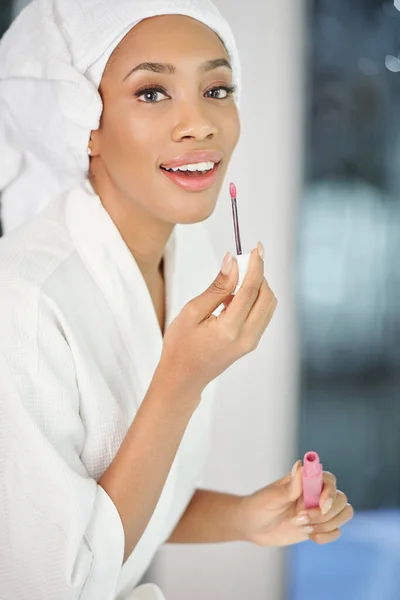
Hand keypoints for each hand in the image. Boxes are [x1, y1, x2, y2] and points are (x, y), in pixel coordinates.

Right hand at [158, 245, 276, 401]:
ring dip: (257, 287)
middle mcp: (246, 337)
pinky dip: (254, 300)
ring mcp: (251, 342)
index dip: (256, 265)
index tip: (257, 247)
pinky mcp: (251, 343)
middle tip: (242, 261)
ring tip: (231, 285)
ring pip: (268, 306)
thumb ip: (216, 287)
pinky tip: (232, 299)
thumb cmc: (180, 346)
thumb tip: (233, 262)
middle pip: (267, 296)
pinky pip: (262, 315)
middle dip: (259, 275)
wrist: (182, 379)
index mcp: (229, 329)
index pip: (251, 289)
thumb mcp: (192, 312)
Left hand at [237, 461, 353, 546]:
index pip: (329, 480)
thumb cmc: (259, 505)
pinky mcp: (318, 527)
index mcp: (305, 481)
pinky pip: (335, 532)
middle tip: (301, 518)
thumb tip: (301, 466)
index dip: (329, 492)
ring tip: (303, 526)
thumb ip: (290, 486)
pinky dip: (325, 536)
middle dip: (326, 513)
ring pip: (343, 514)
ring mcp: (318, 511)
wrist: (252, 525)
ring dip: (326, 524)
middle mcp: (315, 494)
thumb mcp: (272, 497)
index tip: (320, 503)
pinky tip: (308, 535)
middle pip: (341, 499)